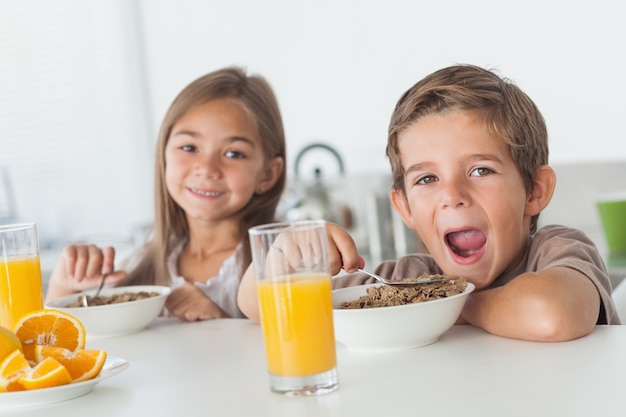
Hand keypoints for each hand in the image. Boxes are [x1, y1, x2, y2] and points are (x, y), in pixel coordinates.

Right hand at [45, 244, 126, 301]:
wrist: (69, 282)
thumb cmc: (87, 280)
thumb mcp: (100, 281)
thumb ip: (112, 278)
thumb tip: (125, 274)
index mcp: (104, 255)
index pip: (110, 250)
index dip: (109, 260)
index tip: (105, 272)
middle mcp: (94, 249)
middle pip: (96, 255)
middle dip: (91, 270)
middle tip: (87, 277)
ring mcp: (82, 247)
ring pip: (82, 258)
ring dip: (79, 272)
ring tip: (78, 277)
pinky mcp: (69, 248)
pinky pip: (71, 257)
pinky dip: (70, 268)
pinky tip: (70, 273)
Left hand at [165, 282, 226, 320]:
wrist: (218, 318)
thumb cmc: (199, 313)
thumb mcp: (183, 306)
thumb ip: (171, 303)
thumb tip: (158, 304)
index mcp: (185, 287)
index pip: (168, 302)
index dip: (175, 310)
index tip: (186, 310)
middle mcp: (192, 289)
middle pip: (174, 309)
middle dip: (181, 315)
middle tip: (192, 313)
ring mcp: (199, 296)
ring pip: (181, 313)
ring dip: (189, 318)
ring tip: (197, 315)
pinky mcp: (206, 305)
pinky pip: (190, 315)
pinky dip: (194, 318)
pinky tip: (200, 316)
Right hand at [237, 222, 363, 322]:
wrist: (279, 250)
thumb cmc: (308, 253)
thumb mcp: (328, 251)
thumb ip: (345, 257)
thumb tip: (360, 264)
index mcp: (330, 228)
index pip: (346, 241)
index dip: (351, 258)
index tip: (351, 269)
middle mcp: (316, 227)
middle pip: (332, 258)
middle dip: (333, 270)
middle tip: (326, 272)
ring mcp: (300, 233)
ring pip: (316, 262)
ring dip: (314, 271)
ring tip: (309, 268)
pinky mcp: (285, 240)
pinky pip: (299, 264)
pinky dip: (299, 269)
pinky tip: (297, 265)